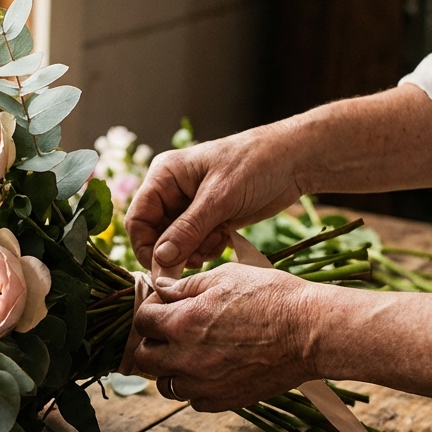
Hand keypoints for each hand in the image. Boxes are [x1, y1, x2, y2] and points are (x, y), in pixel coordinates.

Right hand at [124, 128, 301, 270]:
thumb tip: (160, 260)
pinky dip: (206, 248)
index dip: (145, 247)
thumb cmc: (255, 164)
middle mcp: (171, 191)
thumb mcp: (219, 198)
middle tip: (199, 257)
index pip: (138, 219)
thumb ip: (188, 230)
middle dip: (175, 251)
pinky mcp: (208, 218)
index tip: (163, 270)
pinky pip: (195, 244)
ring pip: (175, 243)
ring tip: (217, 241)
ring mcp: (190, 206)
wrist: (294, 161)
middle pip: (155, 235)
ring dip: (193, 251)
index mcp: (164, 176)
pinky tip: (224, 238)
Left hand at [130, 264, 316, 411]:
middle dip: (153, 342)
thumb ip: (186, 286)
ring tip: (191, 353)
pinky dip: (196, 387)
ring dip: (171, 368)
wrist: (311, 332)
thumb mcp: (226, 276)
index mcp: (183, 322)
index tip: (165, 306)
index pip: (142, 321)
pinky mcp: (224, 400)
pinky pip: (193, 400)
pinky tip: (211, 370)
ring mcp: (204, 383)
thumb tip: (161, 289)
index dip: (151, 310)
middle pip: (145, 358)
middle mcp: (187, 358)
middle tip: (173, 331)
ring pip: (166, 384)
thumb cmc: (273, 297)